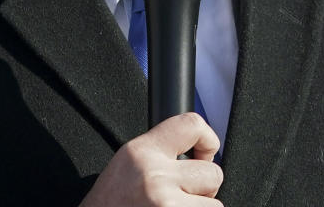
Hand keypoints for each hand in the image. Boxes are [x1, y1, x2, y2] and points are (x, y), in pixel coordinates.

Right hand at [80, 112, 222, 205]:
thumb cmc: (109, 205)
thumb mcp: (126, 166)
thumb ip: (160, 155)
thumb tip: (199, 154)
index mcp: (142, 151)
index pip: (191, 125)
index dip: (207, 139)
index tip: (204, 153)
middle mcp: (155, 176)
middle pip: (213, 174)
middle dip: (203, 189)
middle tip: (180, 197)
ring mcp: (166, 204)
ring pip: (215, 205)